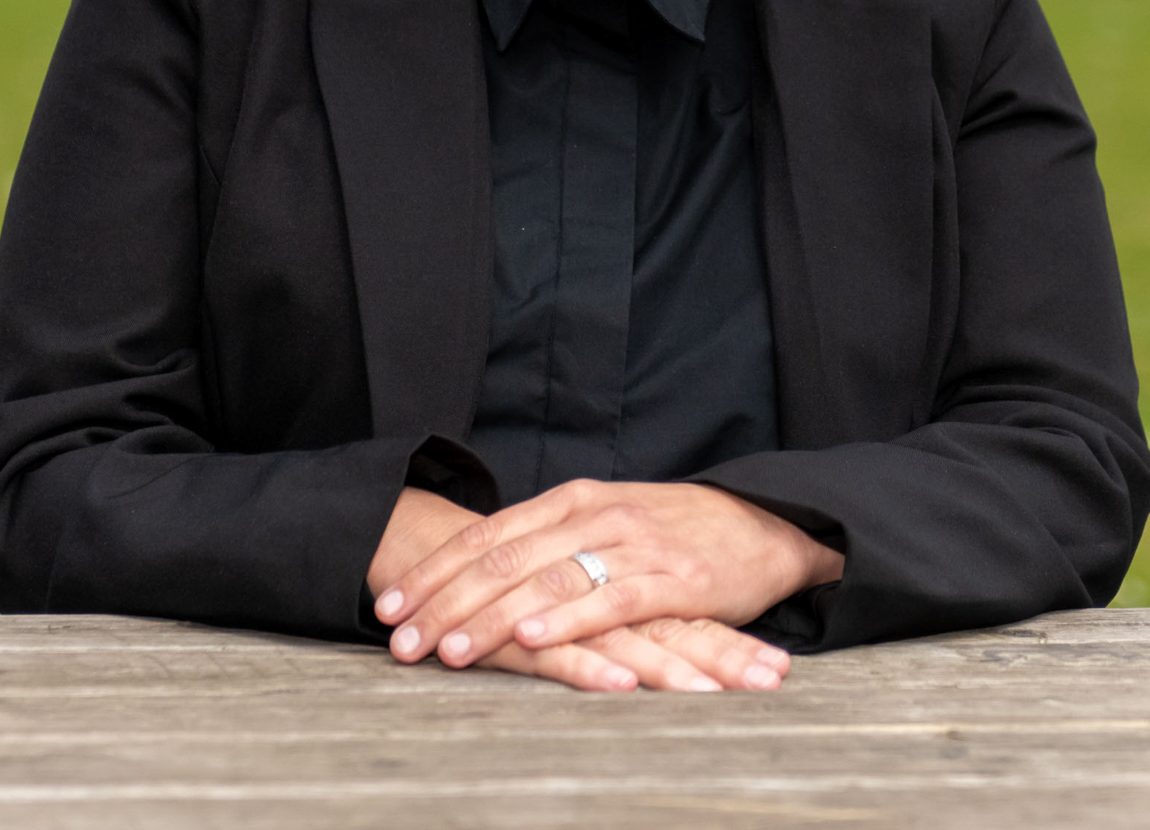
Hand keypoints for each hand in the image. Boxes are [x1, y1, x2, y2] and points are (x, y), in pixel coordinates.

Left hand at [374, 478, 841, 675]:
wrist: (762, 523)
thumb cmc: (675, 531)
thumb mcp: (607, 523)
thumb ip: (553, 543)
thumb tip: (486, 573)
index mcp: (572, 500)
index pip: (487, 533)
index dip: (434, 568)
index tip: (387, 601)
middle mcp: (593, 515)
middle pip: (502, 557)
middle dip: (442, 599)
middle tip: (397, 636)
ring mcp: (631, 545)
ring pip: (544, 580)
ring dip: (488, 617)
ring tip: (445, 648)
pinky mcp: (669, 578)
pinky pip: (607, 600)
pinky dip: (564, 619)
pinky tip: (530, 637)